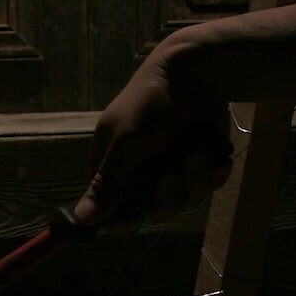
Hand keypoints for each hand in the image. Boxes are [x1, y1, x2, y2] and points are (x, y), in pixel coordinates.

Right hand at [74, 48, 232, 228]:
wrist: (194, 74)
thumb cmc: (148, 105)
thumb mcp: (124, 144)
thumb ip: (107, 183)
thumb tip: (81, 220)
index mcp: (114, 168)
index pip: (113, 211)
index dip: (123, 220)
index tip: (135, 218)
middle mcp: (141, 173)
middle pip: (152, 212)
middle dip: (165, 198)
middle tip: (170, 176)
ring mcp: (171, 168)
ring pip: (183, 201)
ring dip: (192, 180)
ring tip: (195, 153)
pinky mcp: (199, 164)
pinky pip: (207, 187)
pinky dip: (212, 175)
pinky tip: (214, 158)